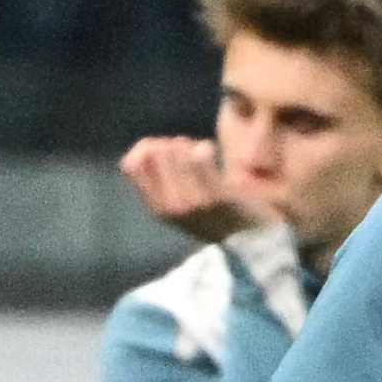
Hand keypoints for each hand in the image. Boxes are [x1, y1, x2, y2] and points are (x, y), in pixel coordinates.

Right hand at [116, 134, 253, 243]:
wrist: (251, 238)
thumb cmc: (214, 213)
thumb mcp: (177, 201)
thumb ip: (159, 177)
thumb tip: (146, 144)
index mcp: (156, 208)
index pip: (130, 164)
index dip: (147, 148)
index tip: (166, 152)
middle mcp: (169, 207)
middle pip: (156, 152)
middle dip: (172, 144)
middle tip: (191, 151)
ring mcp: (192, 202)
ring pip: (176, 151)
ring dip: (190, 145)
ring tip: (203, 152)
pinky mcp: (216, 196)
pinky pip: (201, 155)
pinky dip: (204, 148)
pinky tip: (212, 152)